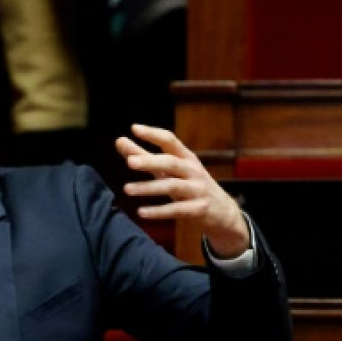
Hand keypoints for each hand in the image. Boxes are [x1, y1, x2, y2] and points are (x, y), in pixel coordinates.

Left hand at [117, 124, 248, 257]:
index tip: (134, 128)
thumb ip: (144, 156)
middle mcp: (192, 170)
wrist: (222, 212)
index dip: (153, 134)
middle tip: (129, 162)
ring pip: (172, 186)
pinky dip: (158, 211)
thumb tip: (119, 141)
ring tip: (127, 189)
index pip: (170, 140)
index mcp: (186, 157)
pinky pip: (176, 210)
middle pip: (171, 162)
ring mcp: (197, 190)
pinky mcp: (198, 209)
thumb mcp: (170, 170)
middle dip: (150, 161)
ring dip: (148, 188)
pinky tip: (141, 212)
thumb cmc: (190, 185)